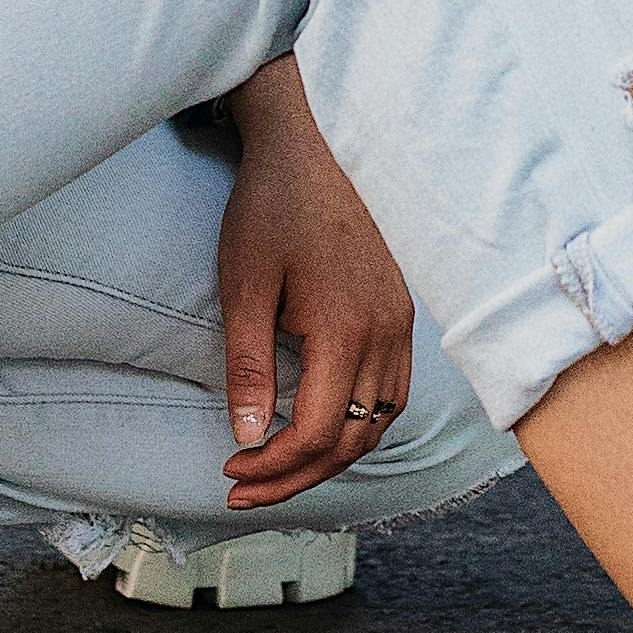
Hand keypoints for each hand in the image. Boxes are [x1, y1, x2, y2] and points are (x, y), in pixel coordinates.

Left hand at [215, 60, 417, 508]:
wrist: (313, 145)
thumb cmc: (271, 210)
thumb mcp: (245, 287)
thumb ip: (249, 368)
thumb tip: (250, 438)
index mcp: (347, 330)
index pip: (321, 433)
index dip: (276, 466)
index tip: (231, 468)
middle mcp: (386, 333)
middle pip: (356, 438)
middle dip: (299, 475)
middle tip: (245, 487)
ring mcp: (401, 323)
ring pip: (381, 420)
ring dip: (334, 454)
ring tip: (282, 468)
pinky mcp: (401, 311)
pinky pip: (392, 389)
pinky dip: (361, 422)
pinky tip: (324, 424)